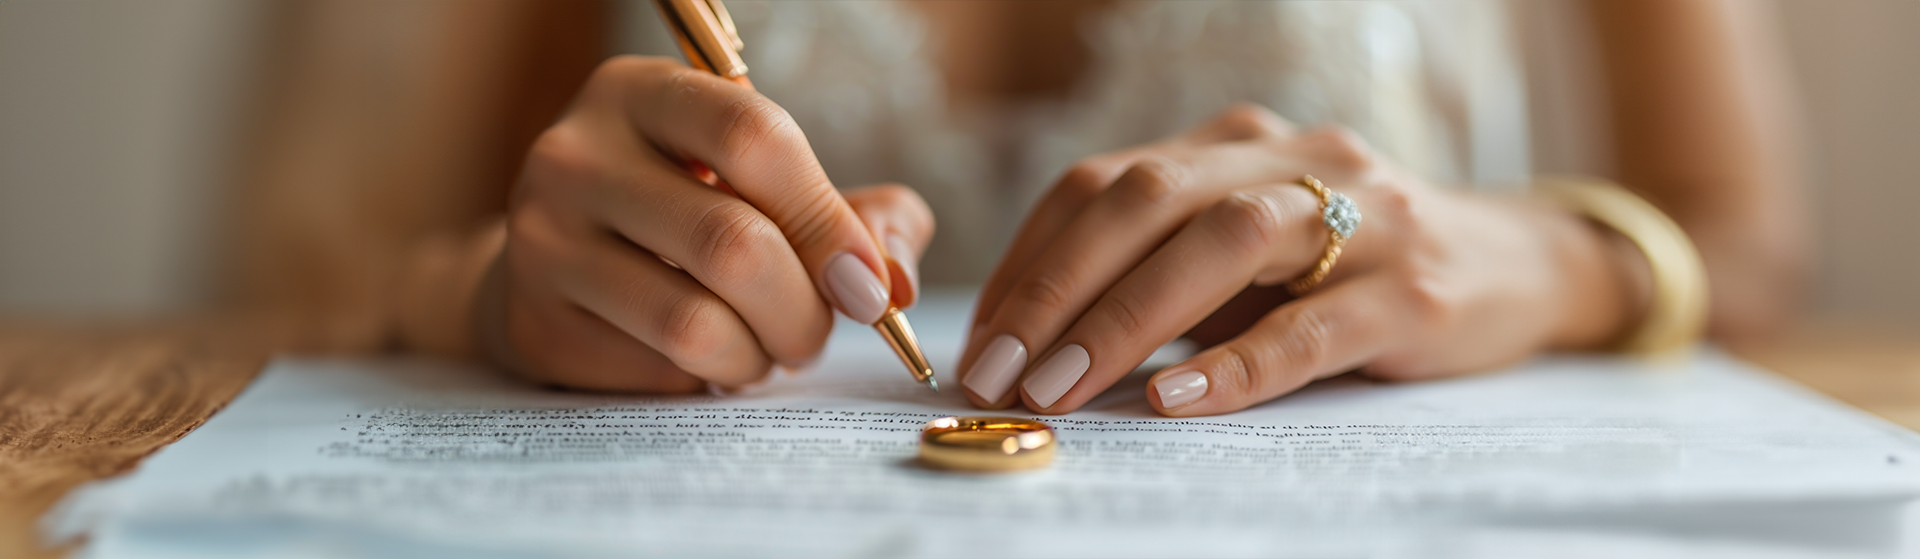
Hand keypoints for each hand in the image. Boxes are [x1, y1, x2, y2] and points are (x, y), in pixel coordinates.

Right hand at [485, 56, 933, 391]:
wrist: (560, 266)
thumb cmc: (691, 212)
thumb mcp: (768, 186)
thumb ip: (856, 216)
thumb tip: (893, 282)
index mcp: (642, 92)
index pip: (754, 136)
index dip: (827, 220)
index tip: (868, 283)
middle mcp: (577, 154)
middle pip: (731, 242)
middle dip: (804, 310)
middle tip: (817, 333)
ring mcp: (543, 240)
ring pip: (694, 323)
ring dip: (759, 356)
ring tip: (766, 350)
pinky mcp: (536, 323)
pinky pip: (657, 371)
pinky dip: (706, 379)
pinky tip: (702, 357)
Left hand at [956, 104, 1637, 414]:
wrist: (1520, 264)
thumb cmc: (1351, 267)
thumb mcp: (1252, 252)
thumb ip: (1166, 273)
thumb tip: (1042, 343)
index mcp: (1235, 144)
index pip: (1104, 184)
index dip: (1030, 260)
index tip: (981, 342)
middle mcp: (1292, 160)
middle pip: (1148, 199)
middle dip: (1056, 287)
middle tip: (998, 372)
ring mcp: (1361, 216)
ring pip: (1223, 242)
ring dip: (1126, 317)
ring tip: (1062, 386)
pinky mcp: (1415, 290)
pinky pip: (1312, 325)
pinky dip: (1236, 364)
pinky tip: (1174, 399)